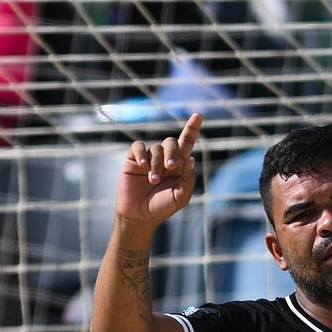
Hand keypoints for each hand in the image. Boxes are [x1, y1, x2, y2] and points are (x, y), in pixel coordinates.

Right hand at [116, 112, 202, 226]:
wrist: (139, 216)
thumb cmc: (161, 207)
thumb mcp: (180, 197)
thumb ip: (188, 179)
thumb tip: (191, 158)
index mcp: (179, 165)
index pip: (187, 142)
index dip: (193, 128)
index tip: (198, 115)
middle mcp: (165, 158)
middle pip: (171, 143)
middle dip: (172, 153)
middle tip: (170, 168)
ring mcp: (149, 158)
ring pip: (156, 148)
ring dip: (156, 163)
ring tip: (153, 180)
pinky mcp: (133, 159)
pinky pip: (138, 147)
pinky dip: (142, 154)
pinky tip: (142, 166)